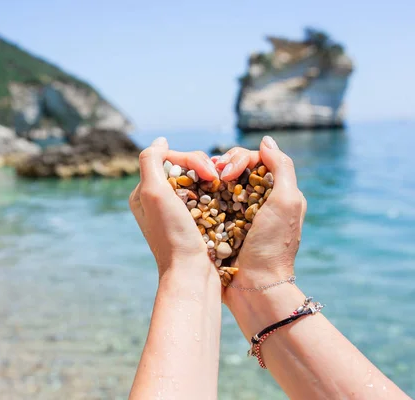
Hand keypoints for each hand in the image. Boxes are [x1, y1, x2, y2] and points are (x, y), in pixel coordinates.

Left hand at [129, 137, 219, 278]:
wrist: (192, 275)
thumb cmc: (173, 235)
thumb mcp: (153, 194)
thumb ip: (150, 161)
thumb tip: (160, 140)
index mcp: (144, 193)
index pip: (170, 158)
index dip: (192, 159)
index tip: (209, 172)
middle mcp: (158, 201)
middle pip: (184, 167)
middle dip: (203, 167)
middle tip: (219, 178)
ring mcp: (177, 212)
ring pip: (198, 180)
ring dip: (213, 179)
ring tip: (224, 185)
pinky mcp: (195, 222)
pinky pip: (207, 197)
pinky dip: (217, 192)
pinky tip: (226, 194)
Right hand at [214, 136, 306, 291]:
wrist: (255, 287)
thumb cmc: (273, 245)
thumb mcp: (286, 202)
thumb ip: (282, 167)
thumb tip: (265, 141)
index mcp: (274, 193)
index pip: (254, 160)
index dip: (238, 159)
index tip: (228, 172)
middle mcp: (254, 201)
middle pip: (235, 169)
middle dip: (222, 166)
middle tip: (212, 176)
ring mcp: (235, 214)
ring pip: (218, 184)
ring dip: (208, 179)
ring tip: (200, 183)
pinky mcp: (219, 228)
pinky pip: (208, 204)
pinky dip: (200, 196)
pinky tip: (192, 195)